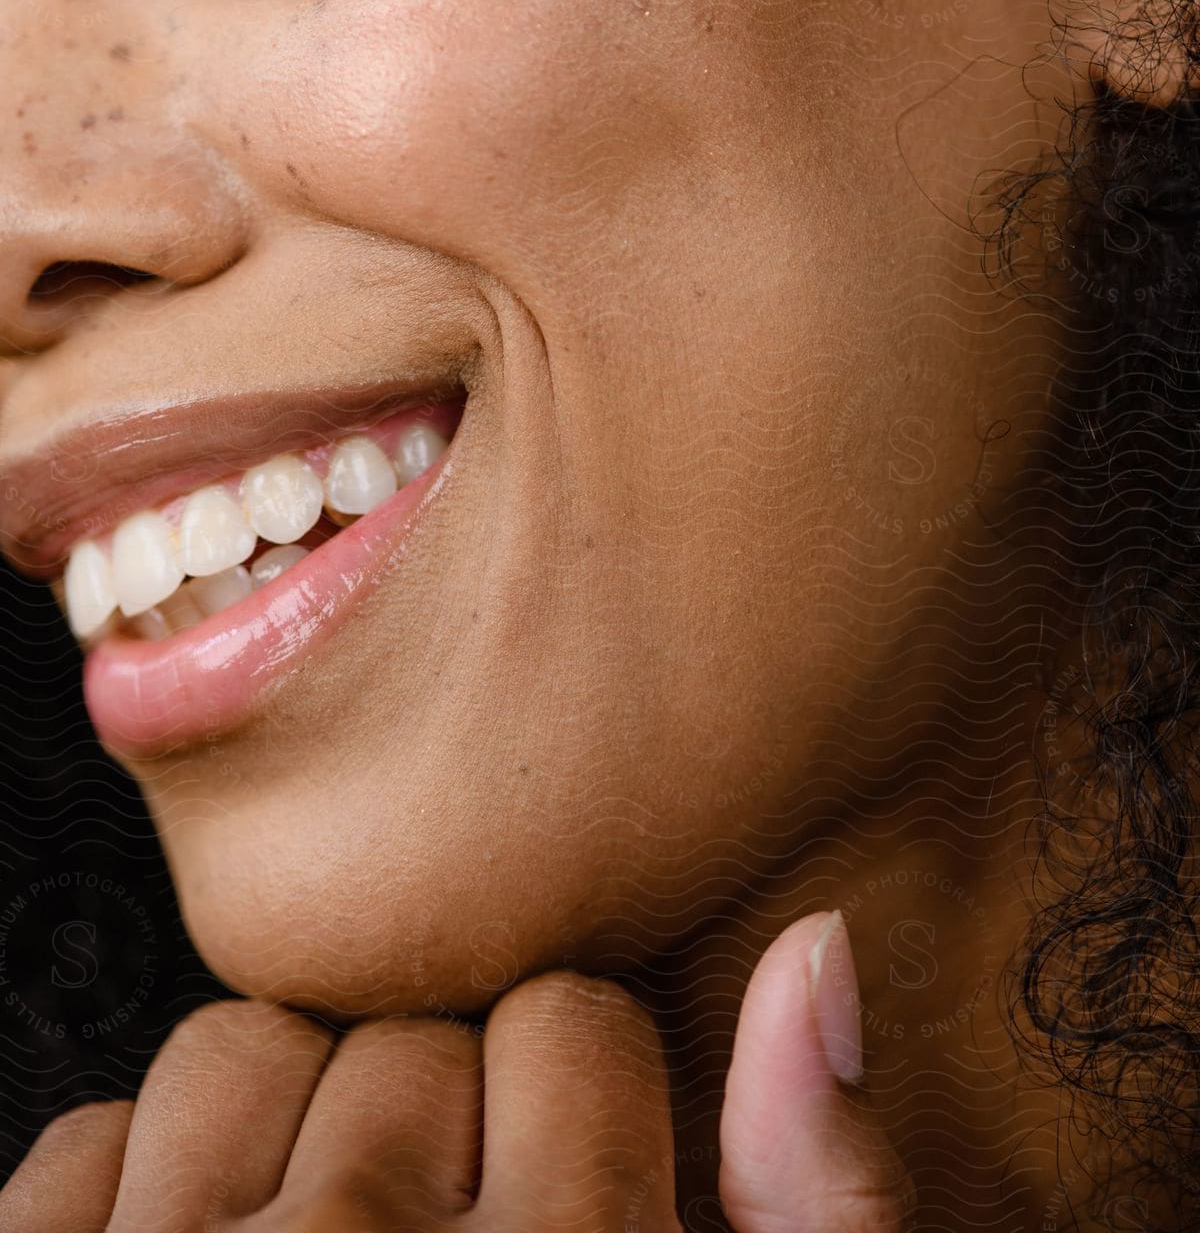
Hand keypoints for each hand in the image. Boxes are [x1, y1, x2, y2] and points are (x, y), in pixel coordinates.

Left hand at [0, 911, 914, 1230]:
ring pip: (245, 1051)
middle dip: (442, 1126)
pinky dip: (140, 1202)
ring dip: (284, 1140)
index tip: (573, 1194)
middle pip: (413, 1035)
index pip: (572, 1019)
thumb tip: (814, 951)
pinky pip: (90, 1138)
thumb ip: (818, 1194)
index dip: (583, 1107)